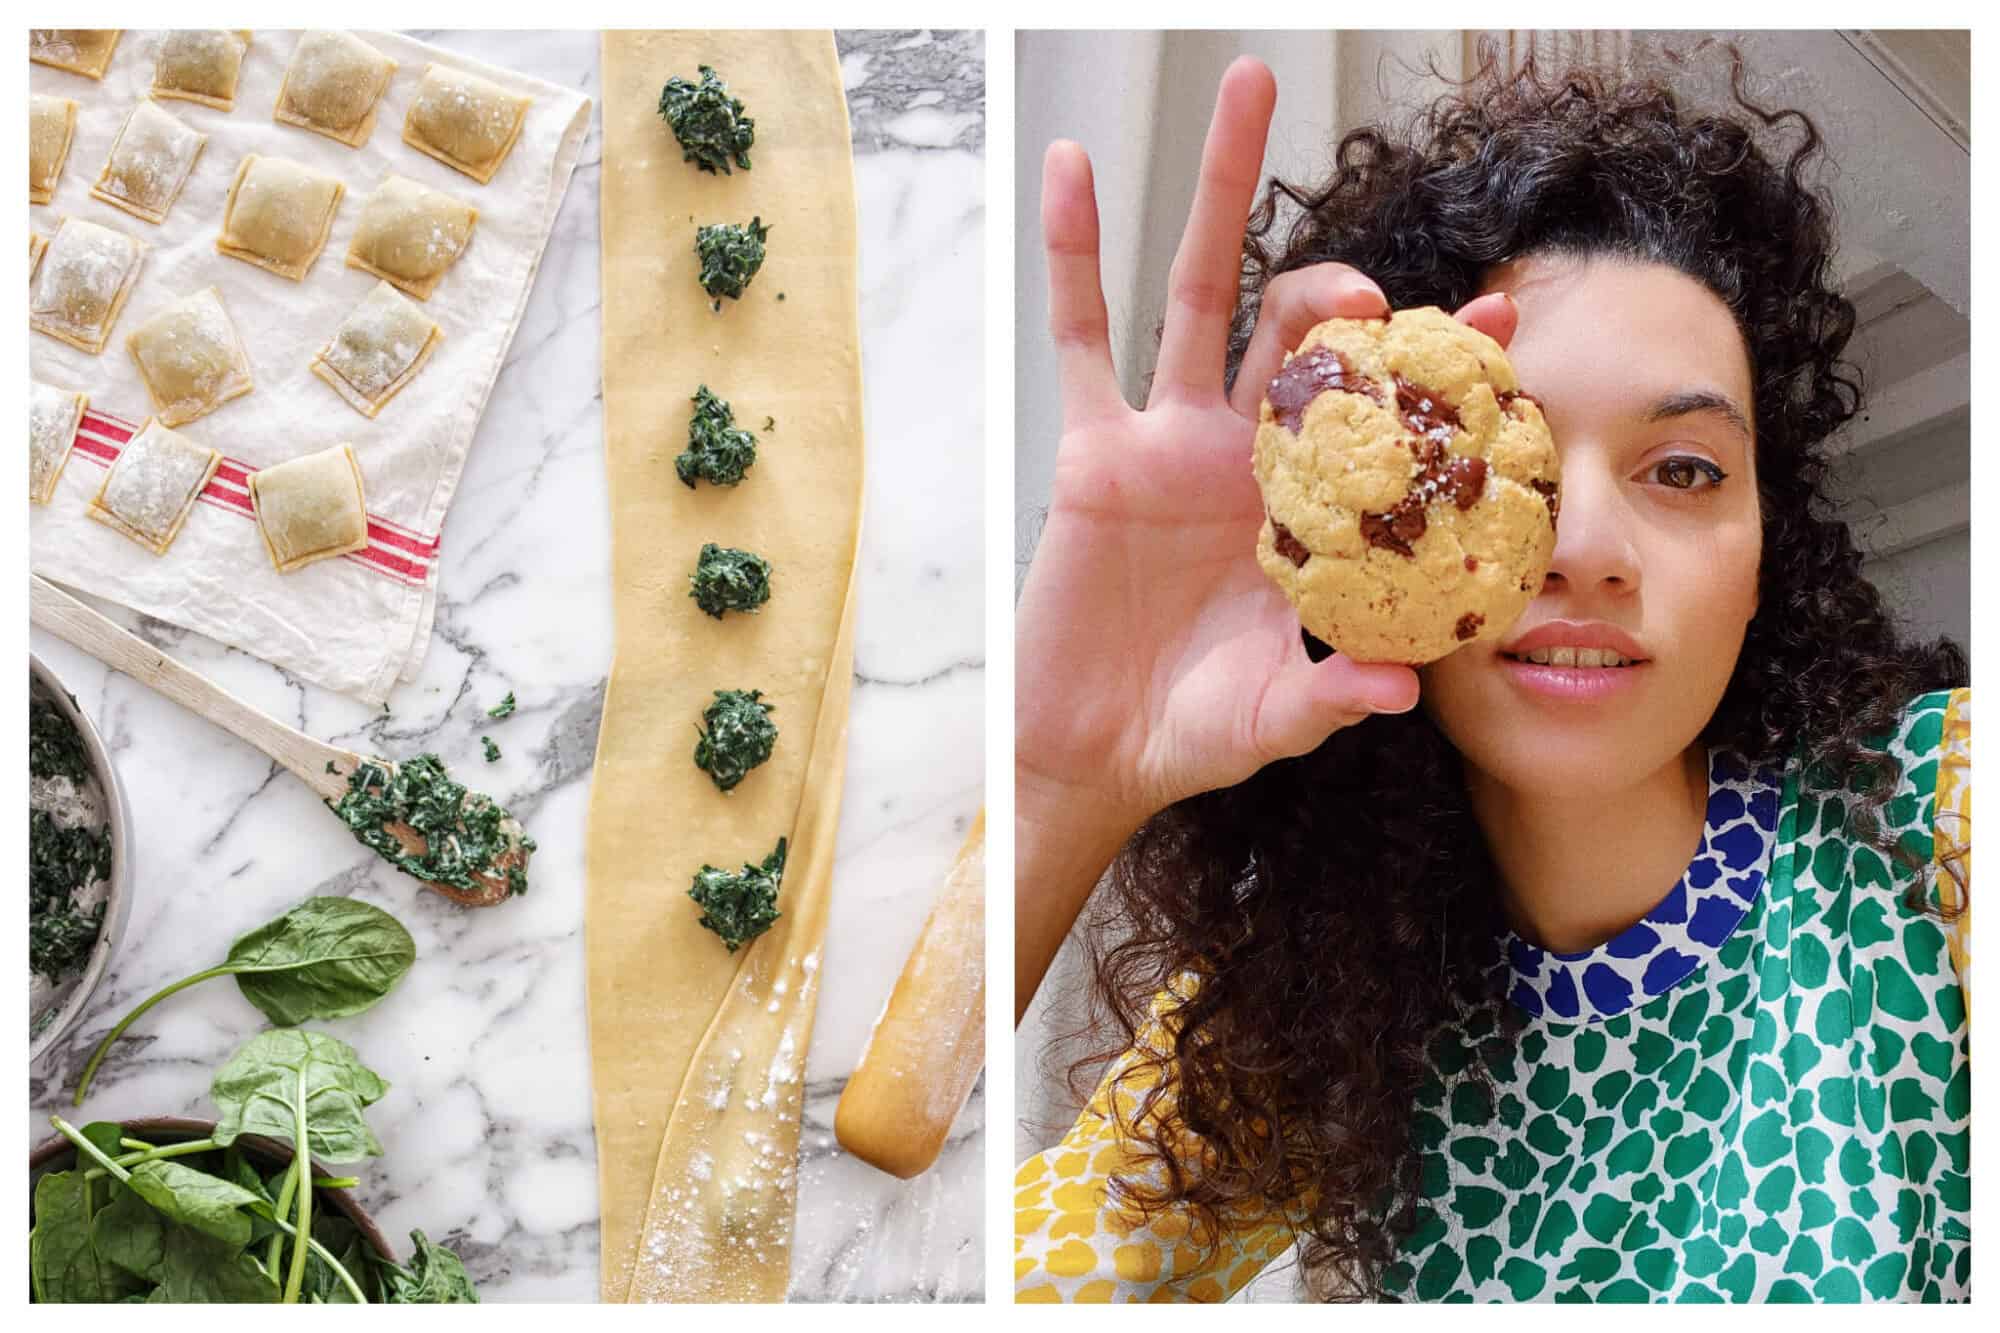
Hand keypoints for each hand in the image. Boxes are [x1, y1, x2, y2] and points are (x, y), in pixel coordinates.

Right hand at [1017, 57, 1517, 832]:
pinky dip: (1074, 251)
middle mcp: (1251, 456)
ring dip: (1221, 193)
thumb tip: (1402, 688)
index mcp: (1315, 511)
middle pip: (1304, 332)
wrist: (1094, 748)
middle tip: (1387, 269)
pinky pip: (1081, 334)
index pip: (1391, 417)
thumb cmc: (1196, 730)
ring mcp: (1171, 441)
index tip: (1504, 323)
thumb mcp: (1274, 715)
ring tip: (1246, 91)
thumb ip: (1332, 693)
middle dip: (1347, 281)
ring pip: (1202, 294)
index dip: (1443, 366)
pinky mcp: (1094, 448)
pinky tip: (1072, 168)